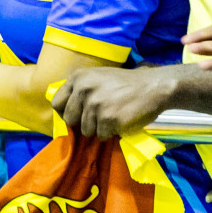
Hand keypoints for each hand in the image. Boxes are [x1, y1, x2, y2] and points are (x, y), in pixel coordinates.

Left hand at [51, 65, 175, 138]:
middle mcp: (83, 89)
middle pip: (70, 119)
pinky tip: (121, 120)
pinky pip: (102, 135)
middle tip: (99, 118)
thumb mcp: (97, 77)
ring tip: (114, 116)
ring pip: (86, 130)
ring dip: (99, 128)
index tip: (76, 116)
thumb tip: (64, 112)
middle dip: (83, 122)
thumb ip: (80, 90)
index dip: (66, 112)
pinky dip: (111, 133)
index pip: (57, 103)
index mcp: (78, 78)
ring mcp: (95, 105)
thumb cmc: (125, 83)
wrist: (154, 87)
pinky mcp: (108, 119)